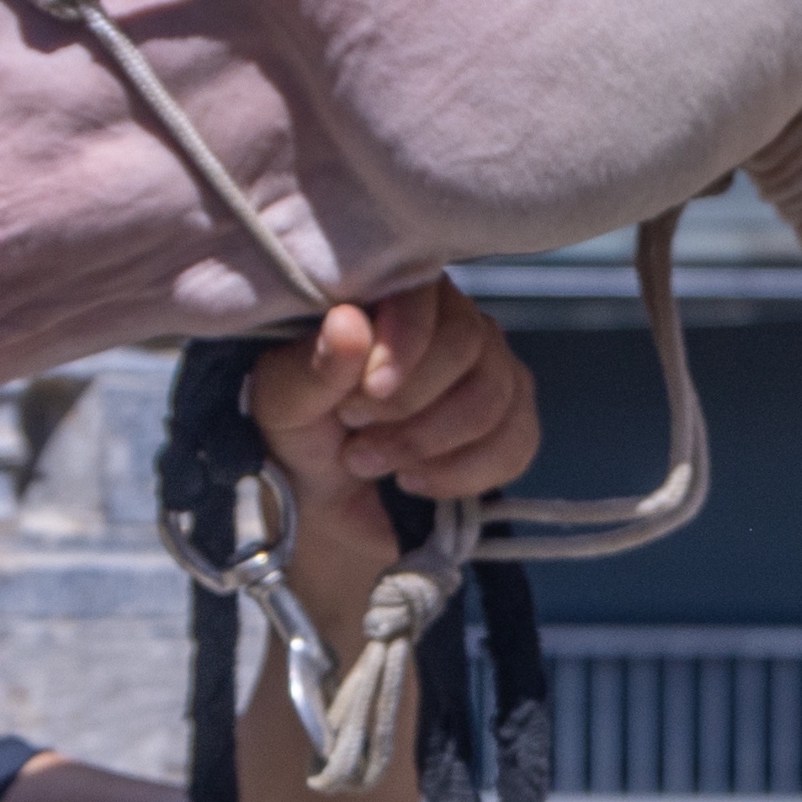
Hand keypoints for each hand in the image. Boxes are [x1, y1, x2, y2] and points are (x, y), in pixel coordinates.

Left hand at [247, 277, 542, 617]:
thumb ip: (312, 367)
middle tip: (357, 438)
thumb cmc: (301, 438)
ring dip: (429, 444)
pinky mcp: (514, 420)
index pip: (427, 294)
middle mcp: (453, 319)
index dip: (405, 344)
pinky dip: (462, 474)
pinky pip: (517, 442)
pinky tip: (417, 480)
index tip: (362, 400)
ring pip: (494, 395)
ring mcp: (492, 368)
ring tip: (375, 463)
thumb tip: (348, 321)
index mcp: (392, 297)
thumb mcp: (284, 407)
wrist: (328, 506)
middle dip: (410, 407)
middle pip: (468, 344)